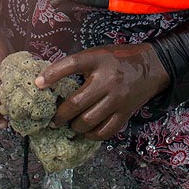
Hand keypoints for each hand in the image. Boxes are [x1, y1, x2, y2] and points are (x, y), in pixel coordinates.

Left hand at [36, 43, 169, 140]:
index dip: (52, 74)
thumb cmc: (118, 59)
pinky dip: (91, 135)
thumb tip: (49, 80)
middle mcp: (108, 80)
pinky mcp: (125, 113)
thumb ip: (78, 64)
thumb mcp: (98, 54)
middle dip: (60, 115)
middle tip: (53, 120)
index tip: (38, 84)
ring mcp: (117, 98)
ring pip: (88, 121)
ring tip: (69, 125)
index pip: (72, 64)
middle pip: (76, 102)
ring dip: (74, 126)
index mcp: (99, 60)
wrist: (151, 66)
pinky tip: (85, 131)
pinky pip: (104, 131)